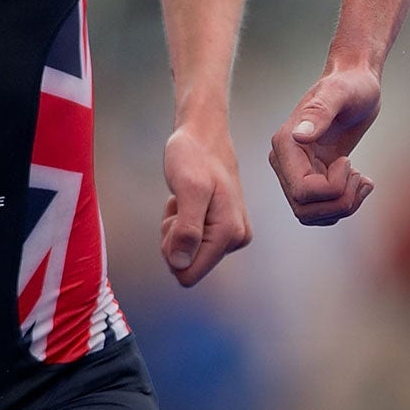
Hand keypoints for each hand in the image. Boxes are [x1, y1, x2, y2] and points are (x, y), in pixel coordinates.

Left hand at [161, 122, 250, 286]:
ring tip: (185, 200)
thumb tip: (181, 265)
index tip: (177, 217)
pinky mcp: (225, 229)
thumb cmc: (194, 157)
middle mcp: (237, 239)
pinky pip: (192, 241)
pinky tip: (190, 200)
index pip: (188, 273)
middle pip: (187, 265)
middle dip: (174, 238)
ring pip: (187, 254)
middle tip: (180, 205)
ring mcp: (232, 234)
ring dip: (178, 228)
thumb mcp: (187, 189)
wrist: (205, 136)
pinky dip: (183, 221)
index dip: (172, 249)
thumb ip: (187, 229)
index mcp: (230, 233)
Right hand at [268, 65, 380, 225]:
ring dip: (343, 207)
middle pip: (305, 209)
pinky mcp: (312, 176)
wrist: (355, 82)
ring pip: (311, 215)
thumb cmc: (350, 84)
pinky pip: (321, 210)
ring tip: (362, 180)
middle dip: (340, 202)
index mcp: (285, 144)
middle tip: (360, 177)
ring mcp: (297, 171)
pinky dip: (344, 205)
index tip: (348, 162)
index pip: (302, 191)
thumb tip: (299, 137)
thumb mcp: (340, 93)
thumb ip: (319, 112)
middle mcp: (285, 161)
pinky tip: (360, 181)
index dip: (331, 189)